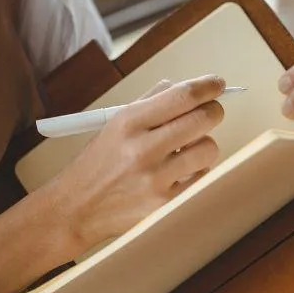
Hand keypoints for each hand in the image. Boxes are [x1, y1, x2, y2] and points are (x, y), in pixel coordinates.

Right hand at [41, 75, 226, 259]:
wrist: (76, 208)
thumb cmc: (100, 162)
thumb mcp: (116, 122)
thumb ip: (152, 100)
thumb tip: (189, 86)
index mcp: (130, 122)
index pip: (183, 95)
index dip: (208, 86)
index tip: (217, 84)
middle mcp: (143, 149)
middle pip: (203, 119)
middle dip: (213, 111)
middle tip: (209, 113)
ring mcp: (155, 180)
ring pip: (209, 149)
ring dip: (204, 144)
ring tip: (186, 148)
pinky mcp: (164, 205)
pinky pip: (202, 178)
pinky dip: (197, 171)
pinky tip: (180, 171)